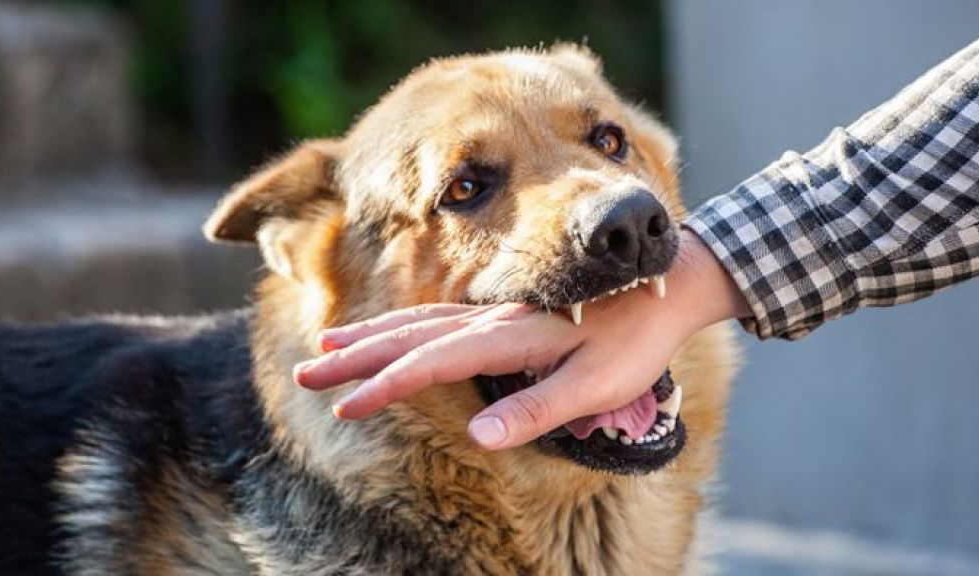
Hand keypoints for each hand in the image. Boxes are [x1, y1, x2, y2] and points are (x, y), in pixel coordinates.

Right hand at [293, 229, 750, 449]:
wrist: (670, 282)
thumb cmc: (637, 340)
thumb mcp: (597, 384)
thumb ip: (538, 409)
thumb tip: (479, 436)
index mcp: (511, 338)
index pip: (433, 363)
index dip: (386, 386)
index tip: (346, 405)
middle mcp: (494, 319)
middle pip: (410, 336)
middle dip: (356, 356)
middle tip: (308, 370)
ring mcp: (497, 312)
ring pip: (419, 321)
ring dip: (371, 334)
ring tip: (329, 344)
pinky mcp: (505, 313)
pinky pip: (441, 317)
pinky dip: (404, 325)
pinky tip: (393, 333)